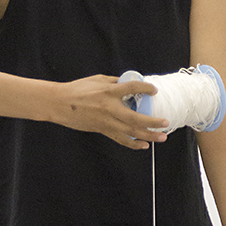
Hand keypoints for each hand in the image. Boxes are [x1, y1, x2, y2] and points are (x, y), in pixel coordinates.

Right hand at [50, 76, 168, 149]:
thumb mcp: (97, 80)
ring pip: (131, 132)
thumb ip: (114, 82)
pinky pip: (120, 139)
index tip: (154, 91)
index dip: (146, 88)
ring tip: (161, 137)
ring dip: (148, 136)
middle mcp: (110, 108)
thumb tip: (128, 83)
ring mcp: (106, 121)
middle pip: (136, 118)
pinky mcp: (102, 130)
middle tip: (166, 123)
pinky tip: (143, 145)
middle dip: (152, 122)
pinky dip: (133, 143)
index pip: (132, 88)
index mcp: (109, 91)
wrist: (60, 104)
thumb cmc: (77, 89)